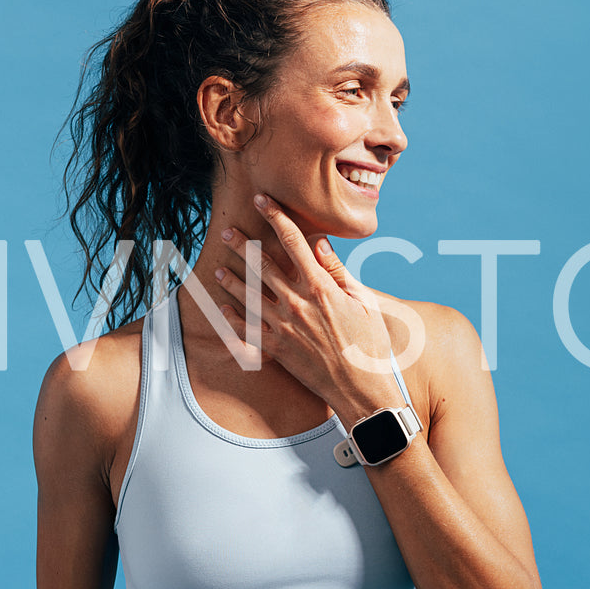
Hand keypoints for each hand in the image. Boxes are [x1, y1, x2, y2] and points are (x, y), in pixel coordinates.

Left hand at [210, 193, 403, 422]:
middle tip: (228, 232)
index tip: (262, 200)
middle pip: (263, 265)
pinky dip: (234, 319)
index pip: (293, 241)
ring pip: (249, 296)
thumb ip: (338, 271)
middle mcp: (298, 303)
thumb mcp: (363, 301)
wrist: (361, 388)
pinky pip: (248, 331)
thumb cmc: (370, 344)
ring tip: (219, 269)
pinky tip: (225, 308)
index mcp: (321, 287)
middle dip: (243, 246)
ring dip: (232, 281)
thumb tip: (320, 243)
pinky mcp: (278, 350)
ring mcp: (284, 327)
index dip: (275, 217)